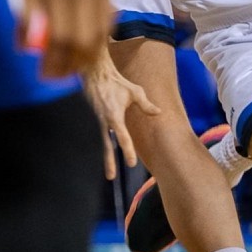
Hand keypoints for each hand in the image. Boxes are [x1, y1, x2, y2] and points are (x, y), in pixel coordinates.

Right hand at [11, 0, 109, 76]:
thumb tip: (103, 20)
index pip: (98, 31)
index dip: (90, 54)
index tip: (82, 66)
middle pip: (78, 39)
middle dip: (71, 64)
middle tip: (61, 76)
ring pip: (54, 36)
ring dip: (50, 60)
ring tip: (44, 73)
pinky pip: (29, 19)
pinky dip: (26, 38)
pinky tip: (24, 47)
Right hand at [82, 60, 159, 179]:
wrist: (96, 74)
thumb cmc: (116, 82)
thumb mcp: (135, 91)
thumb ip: (146, 105)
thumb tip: (159, 113)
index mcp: (114, 116)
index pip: (122, 138)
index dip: (128, 151)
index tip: (131, 163)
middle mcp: (103, 121)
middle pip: (106, 146)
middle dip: (109, 162)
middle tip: (111, 177)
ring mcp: (96, 121)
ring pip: (101, 142)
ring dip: (105, 157)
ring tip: (109, 172)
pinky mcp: (93, 119)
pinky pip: (98, 135)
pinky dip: (101, 146)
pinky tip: (104, 155)